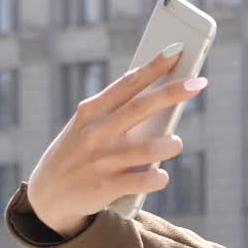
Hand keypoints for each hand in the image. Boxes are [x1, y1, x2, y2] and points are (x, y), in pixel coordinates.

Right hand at [26, 46, 207, 236]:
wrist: (48, 197)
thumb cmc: (78, 154)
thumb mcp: (86, 127)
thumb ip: (115, 112)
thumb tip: (160, 96)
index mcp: (90, 112)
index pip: (126, 84)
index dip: (152, 67)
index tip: (176, 50)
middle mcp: (96, 133)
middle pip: (140, 108)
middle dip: (171, 93)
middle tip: (198, 82)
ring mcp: (103, 161)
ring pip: (151, 148)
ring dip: (170, 144)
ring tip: (174, 142)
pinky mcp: (109, 186)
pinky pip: (148, 180)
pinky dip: (160, 177)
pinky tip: (158, 175)